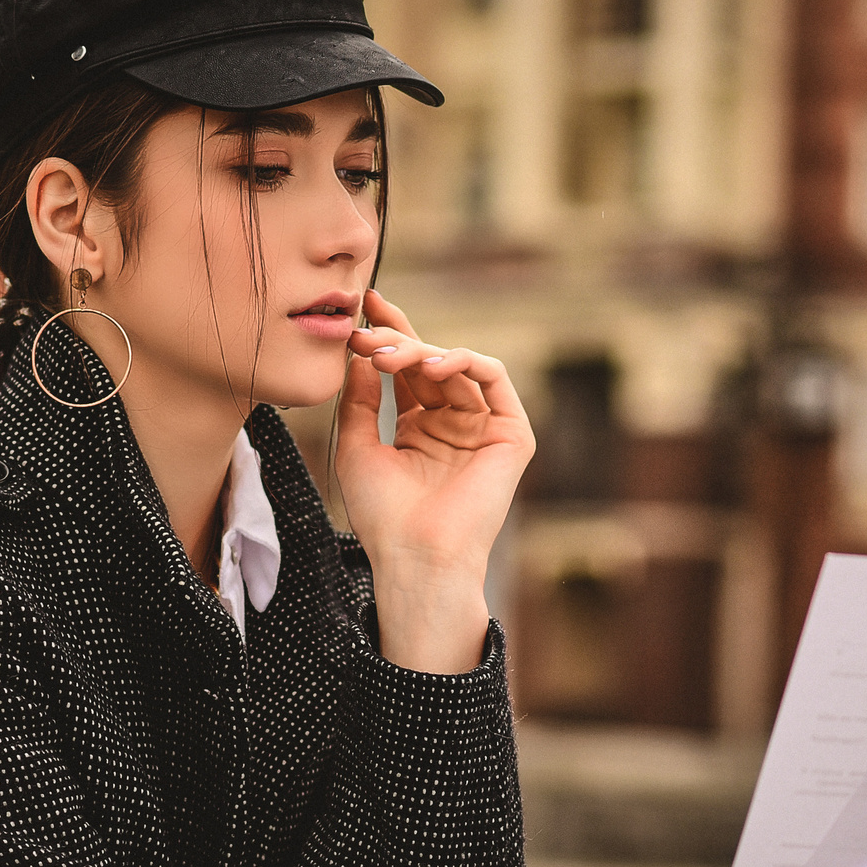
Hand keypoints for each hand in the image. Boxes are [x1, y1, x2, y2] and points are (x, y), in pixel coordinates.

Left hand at [333, 288, 534, 672]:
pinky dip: (466, 360)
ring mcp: (483, 428)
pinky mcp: (510, 435)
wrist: (415, 556)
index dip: (389, 335)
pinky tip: (434, 363)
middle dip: (399, 339)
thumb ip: (360, 398)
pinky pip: (494, 378)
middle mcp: (454, 424)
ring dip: (423, 352)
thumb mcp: (356, 445)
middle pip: (432, 361)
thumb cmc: (383, 515)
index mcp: (420, 428)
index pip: (408, 369)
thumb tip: (362, 351)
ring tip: (389, 357)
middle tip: (367, 334)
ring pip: (459, 366)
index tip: (363, 310)